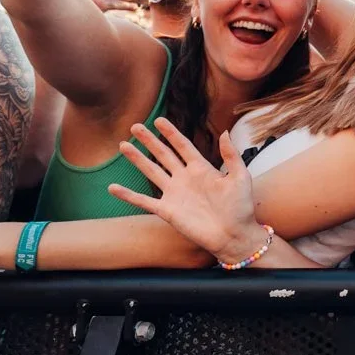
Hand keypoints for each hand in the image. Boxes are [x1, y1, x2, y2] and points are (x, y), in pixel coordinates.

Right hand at [108, 119, 262, 264]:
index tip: (159, 119)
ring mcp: (174, 194)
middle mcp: (185, 178)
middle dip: (149, 140)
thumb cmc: (241, 207)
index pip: (183, 146)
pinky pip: (143, 201)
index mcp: (202, 169)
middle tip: (135, 126)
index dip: (171, 133)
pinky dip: (128, 195)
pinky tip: (113, 188)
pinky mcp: (167, 211)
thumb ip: (231, 155)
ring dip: (137, 159)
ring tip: (123, 145)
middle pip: (163, 154)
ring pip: (151, 172)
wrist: (234, 235)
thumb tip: (224, 132)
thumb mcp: (240, 177)